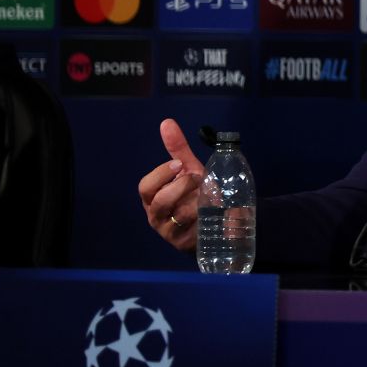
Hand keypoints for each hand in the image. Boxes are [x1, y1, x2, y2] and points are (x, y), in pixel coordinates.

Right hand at [139, 119, 204, 252]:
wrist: (220, 221)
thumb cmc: (197, 195)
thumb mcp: (189, 171)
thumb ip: (178, 150)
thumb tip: (167, 122)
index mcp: (153, 198)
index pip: (145, 187)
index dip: (160, 174)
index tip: (179, 164)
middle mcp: (157, 216)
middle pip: (160, 203)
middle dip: (181, 188)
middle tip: (199, 179)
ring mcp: (170, 232)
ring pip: (178, 217)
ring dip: (197, 203)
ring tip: (211, 196)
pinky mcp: (186, 244)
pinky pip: (194, 231)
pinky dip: (206, 218)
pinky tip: (215, 212)